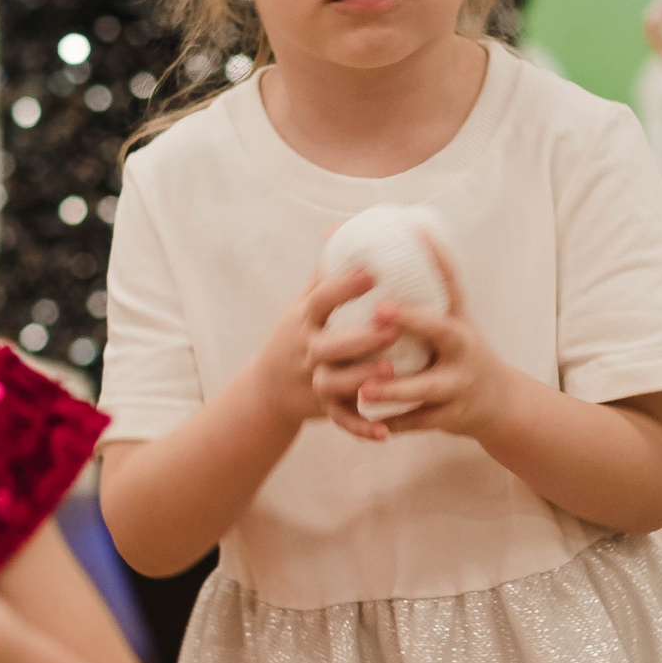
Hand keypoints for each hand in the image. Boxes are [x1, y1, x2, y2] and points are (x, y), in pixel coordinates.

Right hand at [256, 262, 379, 437]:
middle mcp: (308, 349)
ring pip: (336, 383)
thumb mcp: (305, 304)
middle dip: (358, 338)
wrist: (269, 389)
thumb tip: (339, 229)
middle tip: (391, 328)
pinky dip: (362, 428)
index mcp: (306, 318)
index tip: (372, 270)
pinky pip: (343, 419)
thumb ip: (325, 273)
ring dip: (362, 380)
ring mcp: (315, 379)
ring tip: (391, 372)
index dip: (344, 285)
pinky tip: (385, 433)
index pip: (322, 299)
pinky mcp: (325, 407)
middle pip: (329, 344)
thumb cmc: (299, 334)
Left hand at [354, 240, 518, 442]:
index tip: (414, 233)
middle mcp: (465, 348)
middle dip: (413, 322)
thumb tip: (397, 237)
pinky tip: (366, 421)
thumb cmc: (460, 353)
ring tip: (363, 388)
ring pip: (426, 388)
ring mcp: (461, 384)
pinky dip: (393, 423)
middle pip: (443, 333)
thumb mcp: (453, 321)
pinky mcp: (452, 415)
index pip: (452, 283)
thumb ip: (424, 293)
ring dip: (394, 388)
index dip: (437, 257)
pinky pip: (419, 420)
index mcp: (460, 322)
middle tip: (380, 312)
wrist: (498, 403)